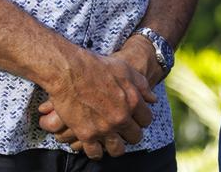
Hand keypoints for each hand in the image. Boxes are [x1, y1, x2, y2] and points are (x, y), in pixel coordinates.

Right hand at [37, 48, 155, 158]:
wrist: (68, 71)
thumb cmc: (95, 66)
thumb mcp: (124, 69)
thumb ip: (141, 85)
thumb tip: (152, 100)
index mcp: (132, 101)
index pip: (146, 120)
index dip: (140, 119)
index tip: (133, 118)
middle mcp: (121, 117)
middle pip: (135, 137)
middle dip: (129, 133)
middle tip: (121, 128)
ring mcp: (104, 128)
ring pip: (117, 150)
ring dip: (115, 146)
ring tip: (109, 139)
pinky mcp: (87, 134)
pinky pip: (95, 153)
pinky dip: (95, 150)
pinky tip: (93, 143)